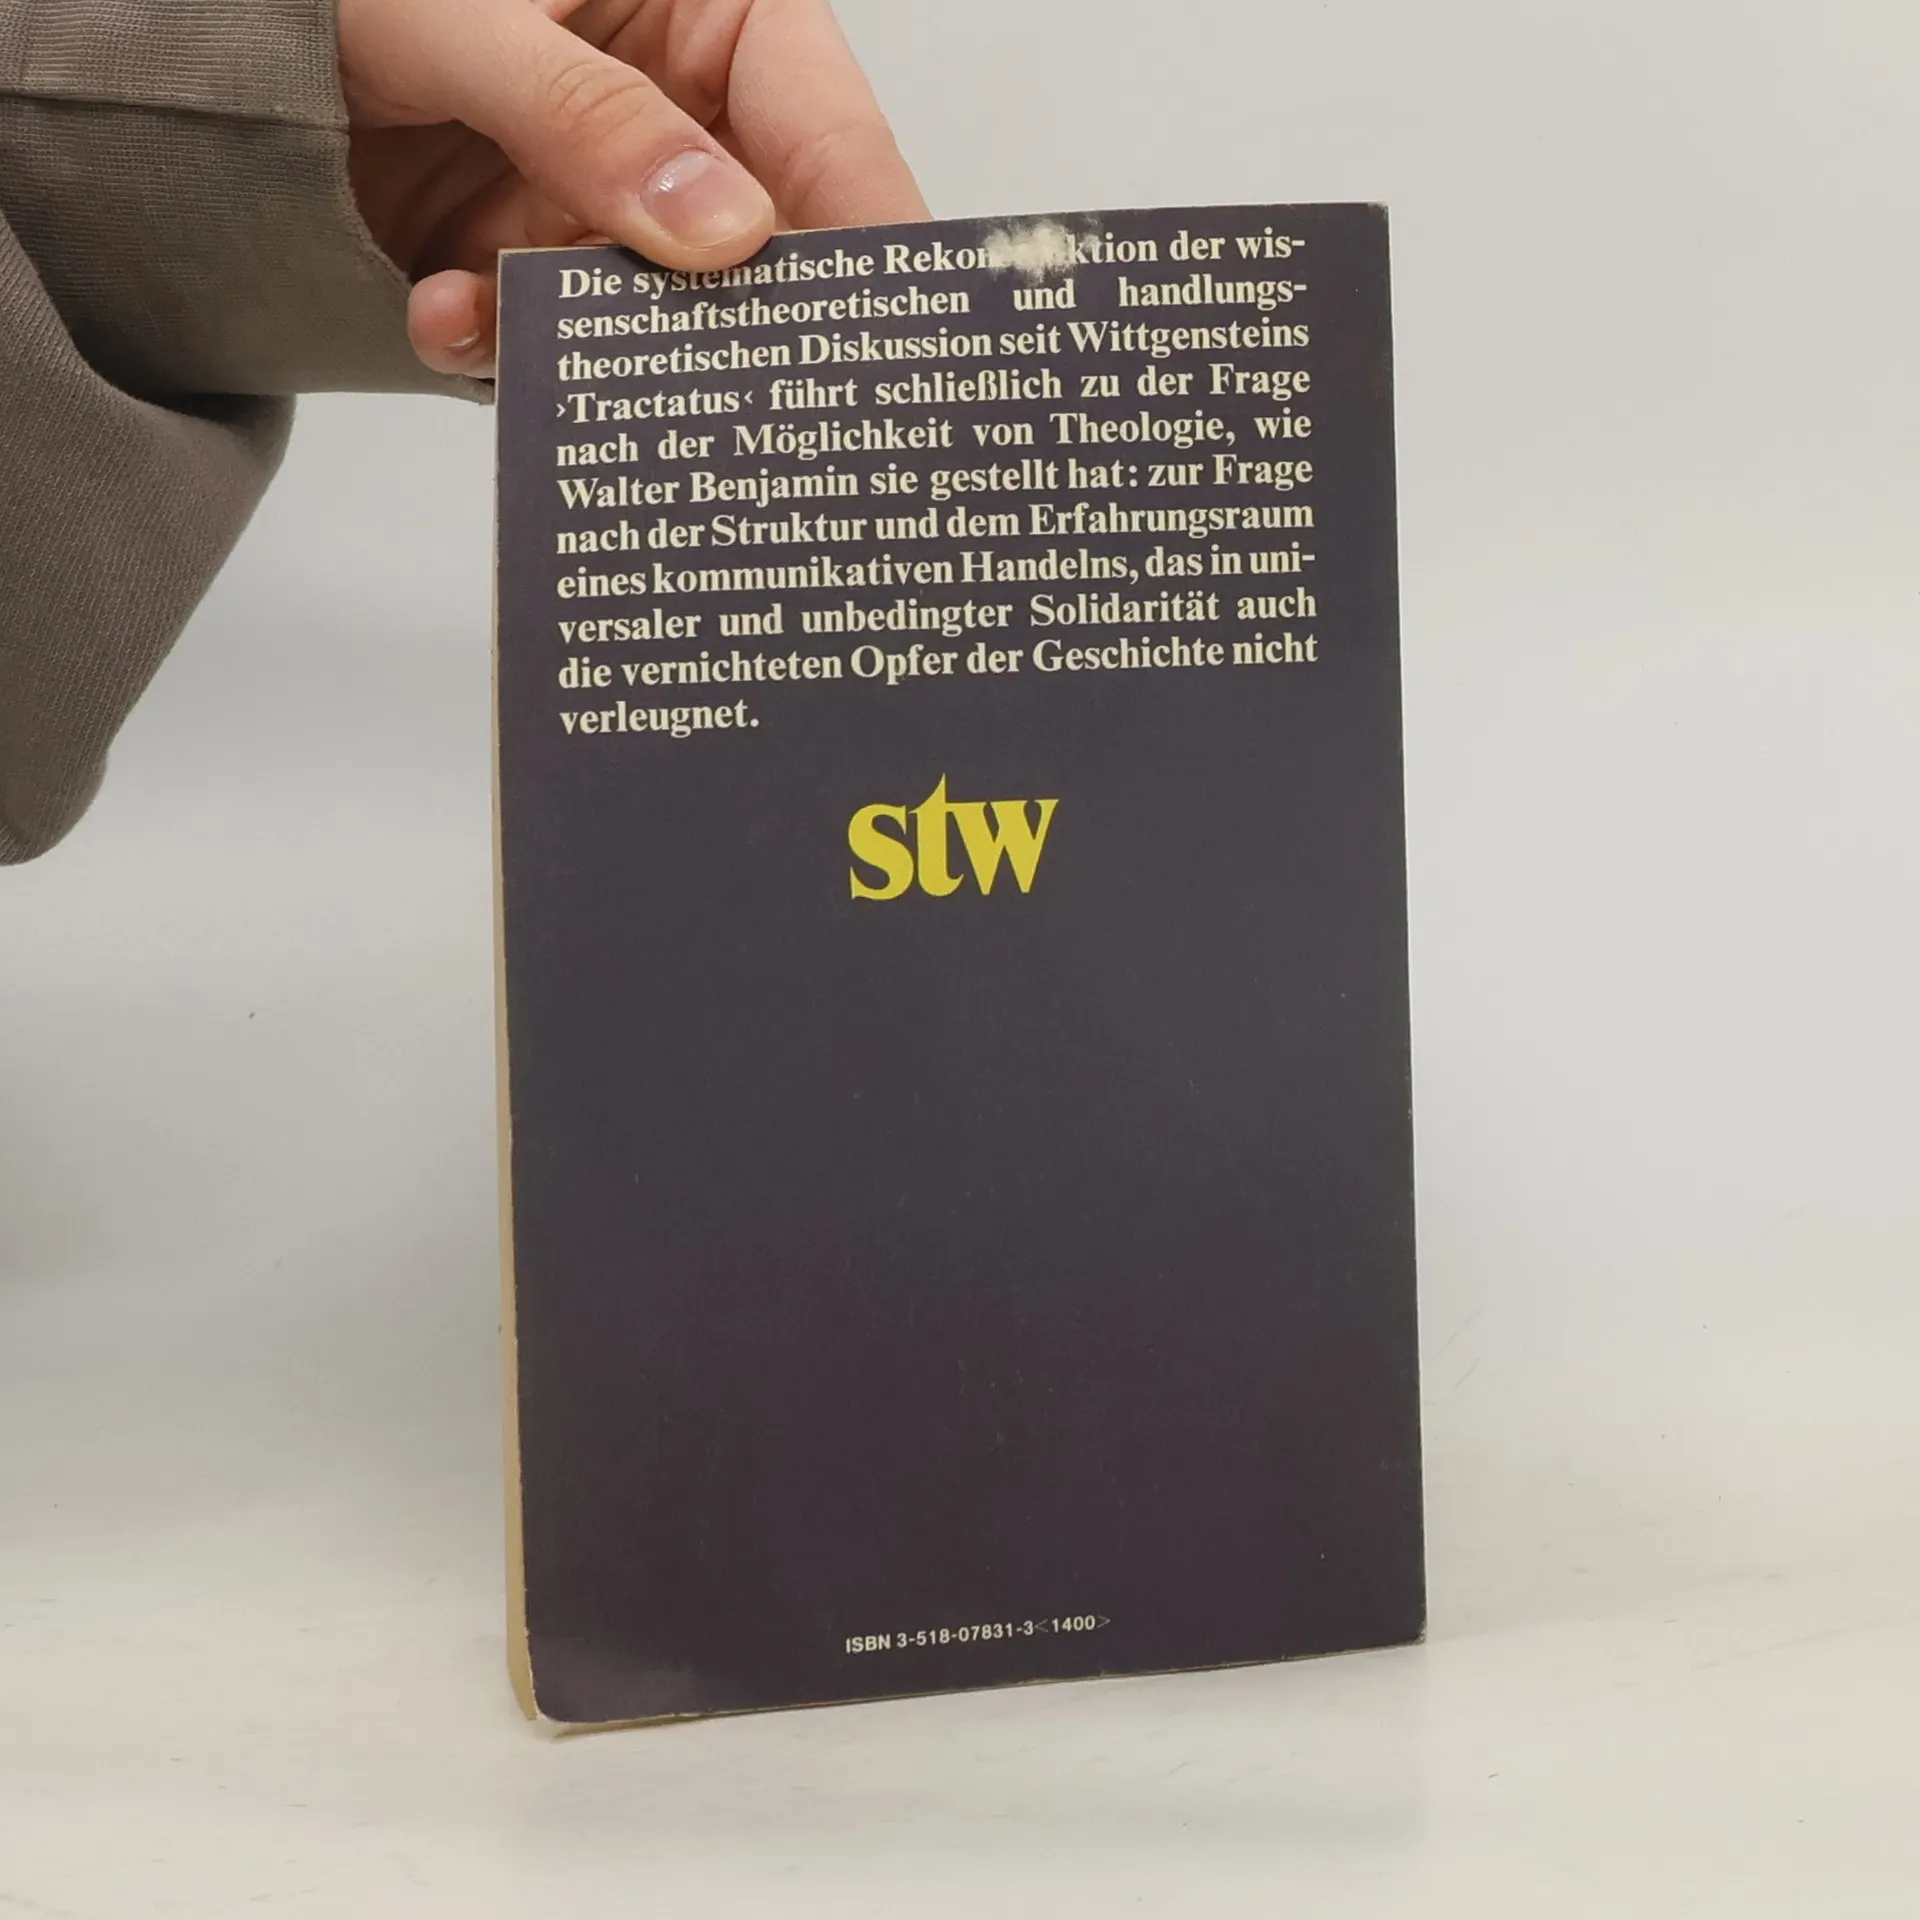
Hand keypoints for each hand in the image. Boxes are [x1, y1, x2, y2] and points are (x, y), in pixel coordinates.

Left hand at [339, 0, 927, 376]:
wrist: (215, 45)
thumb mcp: (466, 17)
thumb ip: (588, 118)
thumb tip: (723, 230)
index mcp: (711, 14)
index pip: (831, 134)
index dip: (871, 238)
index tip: (893, 342)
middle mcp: (683, 120)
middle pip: (764, 252)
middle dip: (725, 325)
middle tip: (728, 400)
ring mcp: (613, 205)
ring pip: (659, 319)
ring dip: (588, 345)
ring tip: (513, 329)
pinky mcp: (542, 269)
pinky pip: (558, 344)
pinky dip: (499, 351)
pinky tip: (443, 316)